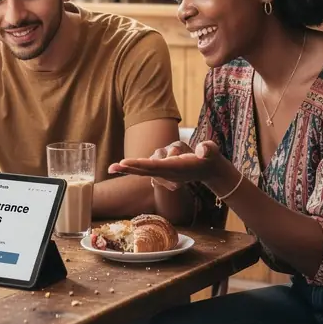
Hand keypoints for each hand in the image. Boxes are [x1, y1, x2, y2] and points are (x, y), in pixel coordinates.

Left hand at [109, 140, 229, 186]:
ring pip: (142, 171)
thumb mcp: (212, 151)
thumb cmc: (210, 158)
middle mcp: (168, 172)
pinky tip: (121, 167)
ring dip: (128, 169)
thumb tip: (203, 150)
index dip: (141, 164)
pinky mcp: (162, 171)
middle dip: (128, 169)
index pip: (157, 165)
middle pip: (145, 170)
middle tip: (110, 168)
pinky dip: (133, 168)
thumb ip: (208, 150)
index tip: (126, 162)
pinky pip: (144, 170)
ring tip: (112, 167)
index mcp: (177, 167)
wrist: (209, 170)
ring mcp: (164, 173)